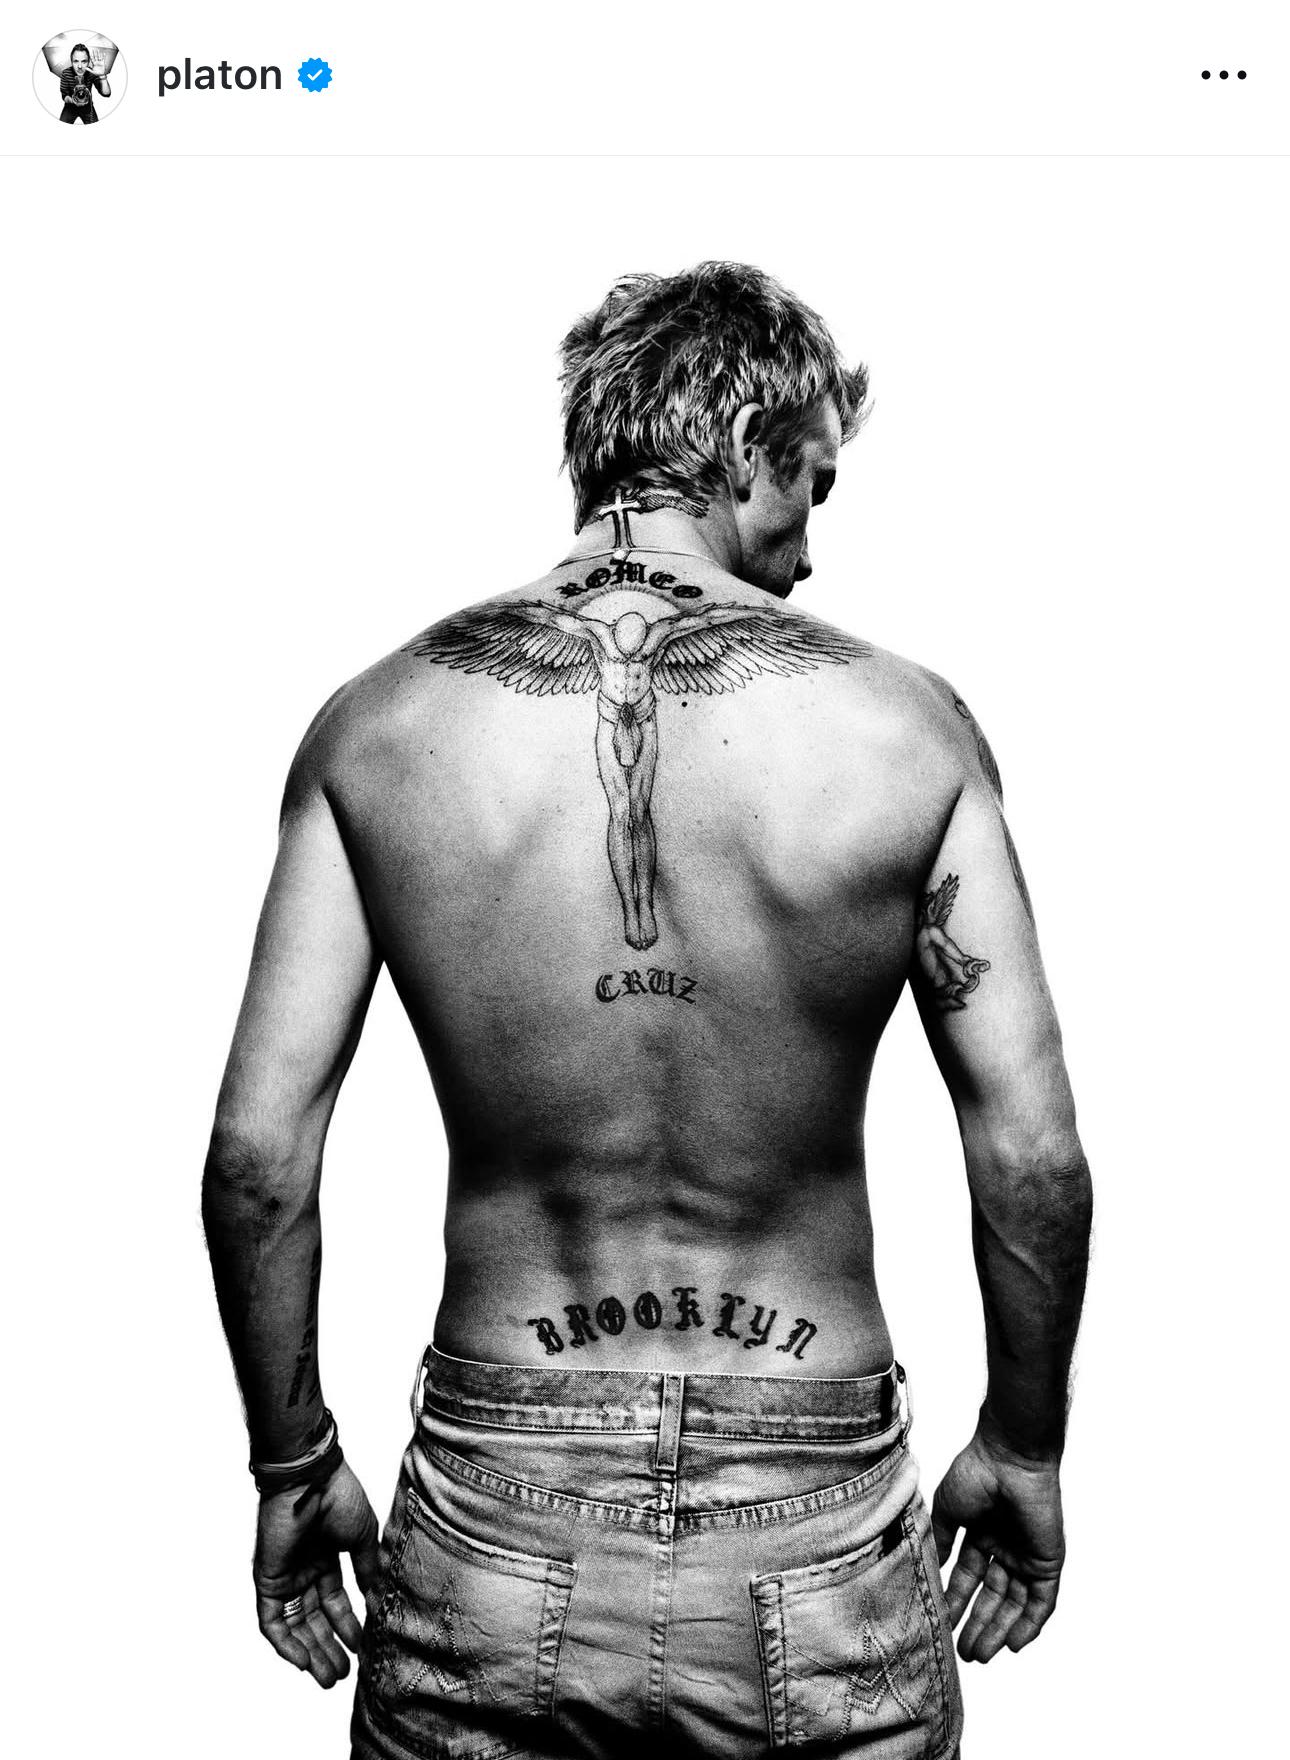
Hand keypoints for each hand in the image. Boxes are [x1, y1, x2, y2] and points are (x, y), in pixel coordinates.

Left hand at [254, 1459, 380, 1687]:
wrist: (311, 1477)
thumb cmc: (339, 1496)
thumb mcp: (363, 1536)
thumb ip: (366, 1568)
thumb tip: (376, 1597)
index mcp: (325, 1557)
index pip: (334, 1602)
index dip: (347, 1626)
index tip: (362, 1648)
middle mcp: (303, 1570)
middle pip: (314, 1620)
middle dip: (328, 1648)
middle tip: (343, 1675)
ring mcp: (284, 1576)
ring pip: (295, 1626)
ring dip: (310, 1653)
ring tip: (329, 1678)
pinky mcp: (268, 1580)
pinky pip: (272, 1621)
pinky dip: (285, 1644)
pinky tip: (304, 1662)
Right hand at [930, 1425, 1064, 1662]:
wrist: (1009, 1457)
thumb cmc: (976, 1473)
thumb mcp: (948, 1509)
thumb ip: (942, 1540)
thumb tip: (933, 1569)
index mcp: (981, 1534)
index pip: (969, 1578)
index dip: (957, 1602)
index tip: (943, 1625)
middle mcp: (1005, 1548)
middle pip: (992, 1597)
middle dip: (978, 1624)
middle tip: (963, 1653)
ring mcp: (1027, 1556)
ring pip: (1014, 1604)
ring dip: (999, 1630)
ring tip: (980, 1654)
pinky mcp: (1048, 1562)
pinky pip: (1042, 1601)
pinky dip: (1029, 1624)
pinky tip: (1013, 1645)